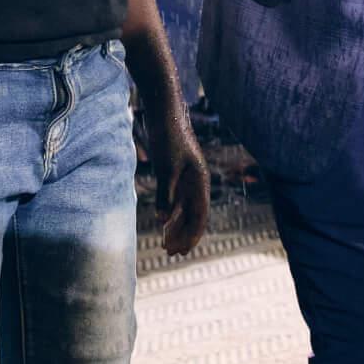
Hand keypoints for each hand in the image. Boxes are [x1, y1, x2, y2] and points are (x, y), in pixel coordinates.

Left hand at [146, 108, 209, 257]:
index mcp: (200, 180)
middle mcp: (196, 181)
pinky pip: (175, 199)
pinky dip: (170, 212)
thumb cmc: (168, 136)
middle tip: (170, 253)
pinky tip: (163, 223)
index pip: (200, 215)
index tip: (182, 251)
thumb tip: (163, 220)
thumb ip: (166, 194)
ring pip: (184, 209)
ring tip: (166, 244)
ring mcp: (186, 177)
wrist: (163, 110)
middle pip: (193, 215)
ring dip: (177, 226)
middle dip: (183, 235)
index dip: (192, 235)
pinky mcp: (174, 172)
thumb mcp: (166, 167)